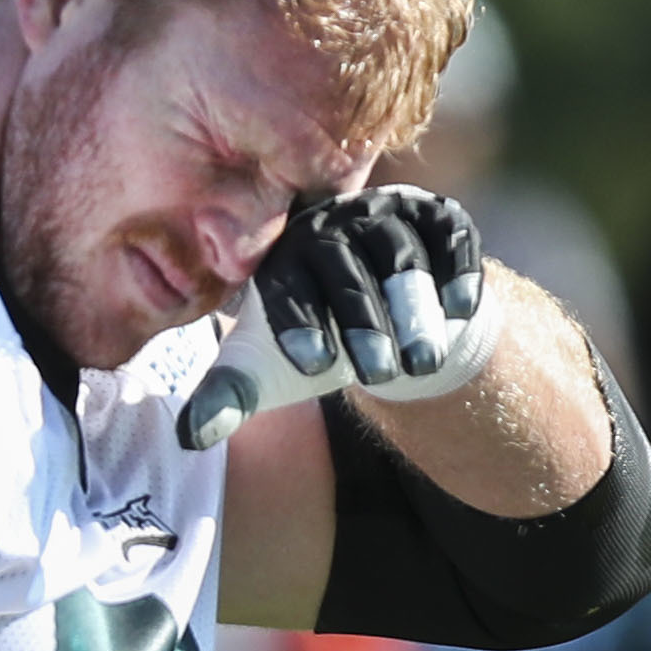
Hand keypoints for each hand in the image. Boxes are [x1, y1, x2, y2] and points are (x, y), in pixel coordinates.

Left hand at [176, 189, 502, 447]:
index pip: (284, 281)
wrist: (388, 327)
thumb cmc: (318, 345)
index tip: (314, 367)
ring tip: (420, 362)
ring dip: (413, 307)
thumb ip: (230, 396)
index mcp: (279, 251)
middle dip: (363, 322)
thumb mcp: (270, 372)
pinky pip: (452, 237)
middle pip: (344, 266)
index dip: (298, 320)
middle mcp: (331, 221)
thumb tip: (191, 436)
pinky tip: (459, 312)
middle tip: (379, 373)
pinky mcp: (439, 218)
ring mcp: (387, 214)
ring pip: (400, 252)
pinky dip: (457, 272)